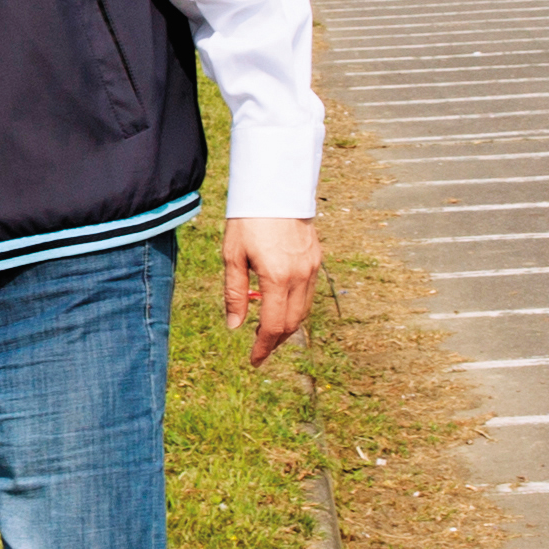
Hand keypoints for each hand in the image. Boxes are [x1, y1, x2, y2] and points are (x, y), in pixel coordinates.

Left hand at [221, 214, 319, 364]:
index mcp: (277, 278)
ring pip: (304, 310)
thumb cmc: (248, 219)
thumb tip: (234, 327)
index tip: (254, 361)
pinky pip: (308, 293)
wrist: (275, 186)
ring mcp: (312, 267)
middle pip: (292, 323)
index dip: (263, 347)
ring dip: (287, 326)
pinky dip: (296, 307)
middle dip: (275, 341)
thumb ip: (234, 293)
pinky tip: (280, 306)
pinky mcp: (316, 258)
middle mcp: (300, 276)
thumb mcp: (232, 256)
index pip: (272, 326)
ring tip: (268, 333)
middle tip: (260, 351)